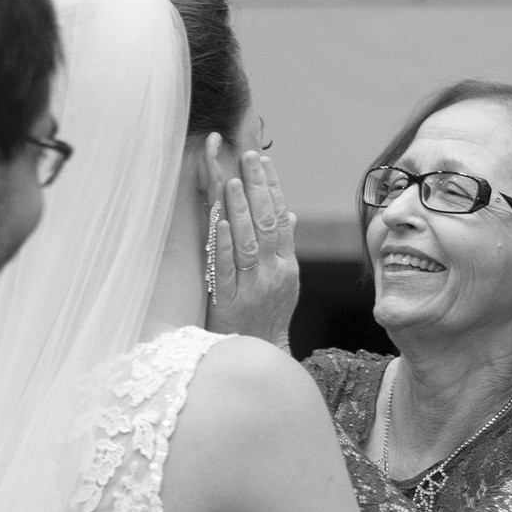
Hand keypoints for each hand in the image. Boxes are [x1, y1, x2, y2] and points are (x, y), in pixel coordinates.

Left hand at [202, 133, 298, 351]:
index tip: (265, 160)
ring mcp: (252, 288)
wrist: (262, 355)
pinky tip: (220, 223)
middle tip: (250, 156)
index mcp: (287, 265)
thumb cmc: (268, 316)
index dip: (273, 187)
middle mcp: (273, 273)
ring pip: (248, 243)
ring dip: (241, 211)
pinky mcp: (230, 302)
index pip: (282, 218)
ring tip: (233, 181)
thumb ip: (285, 247)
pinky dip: (224, 245)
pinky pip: (227, 270)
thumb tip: (291, 215)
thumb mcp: (285, 282)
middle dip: (259, 187)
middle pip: (267, 224)